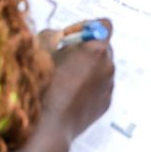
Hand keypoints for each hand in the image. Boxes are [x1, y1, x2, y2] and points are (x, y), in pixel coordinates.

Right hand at [38, 18, 115, 144]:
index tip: (71, 37)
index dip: (88, 27)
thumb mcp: (41, 52)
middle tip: (64, 57)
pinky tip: (70, 94)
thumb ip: (52, 35)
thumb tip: (59, 35)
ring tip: (65, 79)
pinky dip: (89, 85)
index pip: (104, 25)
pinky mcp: (106, 102)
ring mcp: (109, 85)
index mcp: (96, 49)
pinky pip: (100, 86)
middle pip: (102, 47)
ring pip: (101, 67)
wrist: (48, 126)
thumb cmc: (42, 86)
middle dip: (86, 49)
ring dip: (88, 68)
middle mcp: (108, 65)